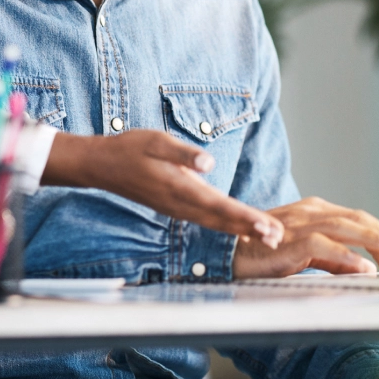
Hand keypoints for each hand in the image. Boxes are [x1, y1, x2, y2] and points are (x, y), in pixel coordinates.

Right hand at [42, 131, 282, 246]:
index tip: (266, 226)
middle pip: (221, 220)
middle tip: (277, 238)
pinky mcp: (174, 207)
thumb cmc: (129, 148)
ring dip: (241, 230)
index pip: (219, 205)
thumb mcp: (154, 140)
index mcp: (178, 187)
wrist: (101, 165)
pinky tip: (238, 228)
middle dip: (250, 229)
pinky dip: (225, 226)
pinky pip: (205, 220)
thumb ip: (182, 152)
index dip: (244, 216)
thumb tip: (208, 163)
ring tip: (267, 236)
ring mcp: (176, 208)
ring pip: (214, 223)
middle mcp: (179, 203)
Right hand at [232, 196, 378, 277]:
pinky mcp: (290, 241)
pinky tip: (365, 268)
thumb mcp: (304, 254)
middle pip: (357, 218)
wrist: (226, 252)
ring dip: (373, 238)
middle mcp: (310, 212)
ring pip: (345, 227)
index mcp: (314, 212)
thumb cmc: (262, 251)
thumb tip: (364, 267)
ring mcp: (300, 224)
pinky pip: (324, 247)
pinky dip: (347, 257)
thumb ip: (332, 259)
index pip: (356, 218)